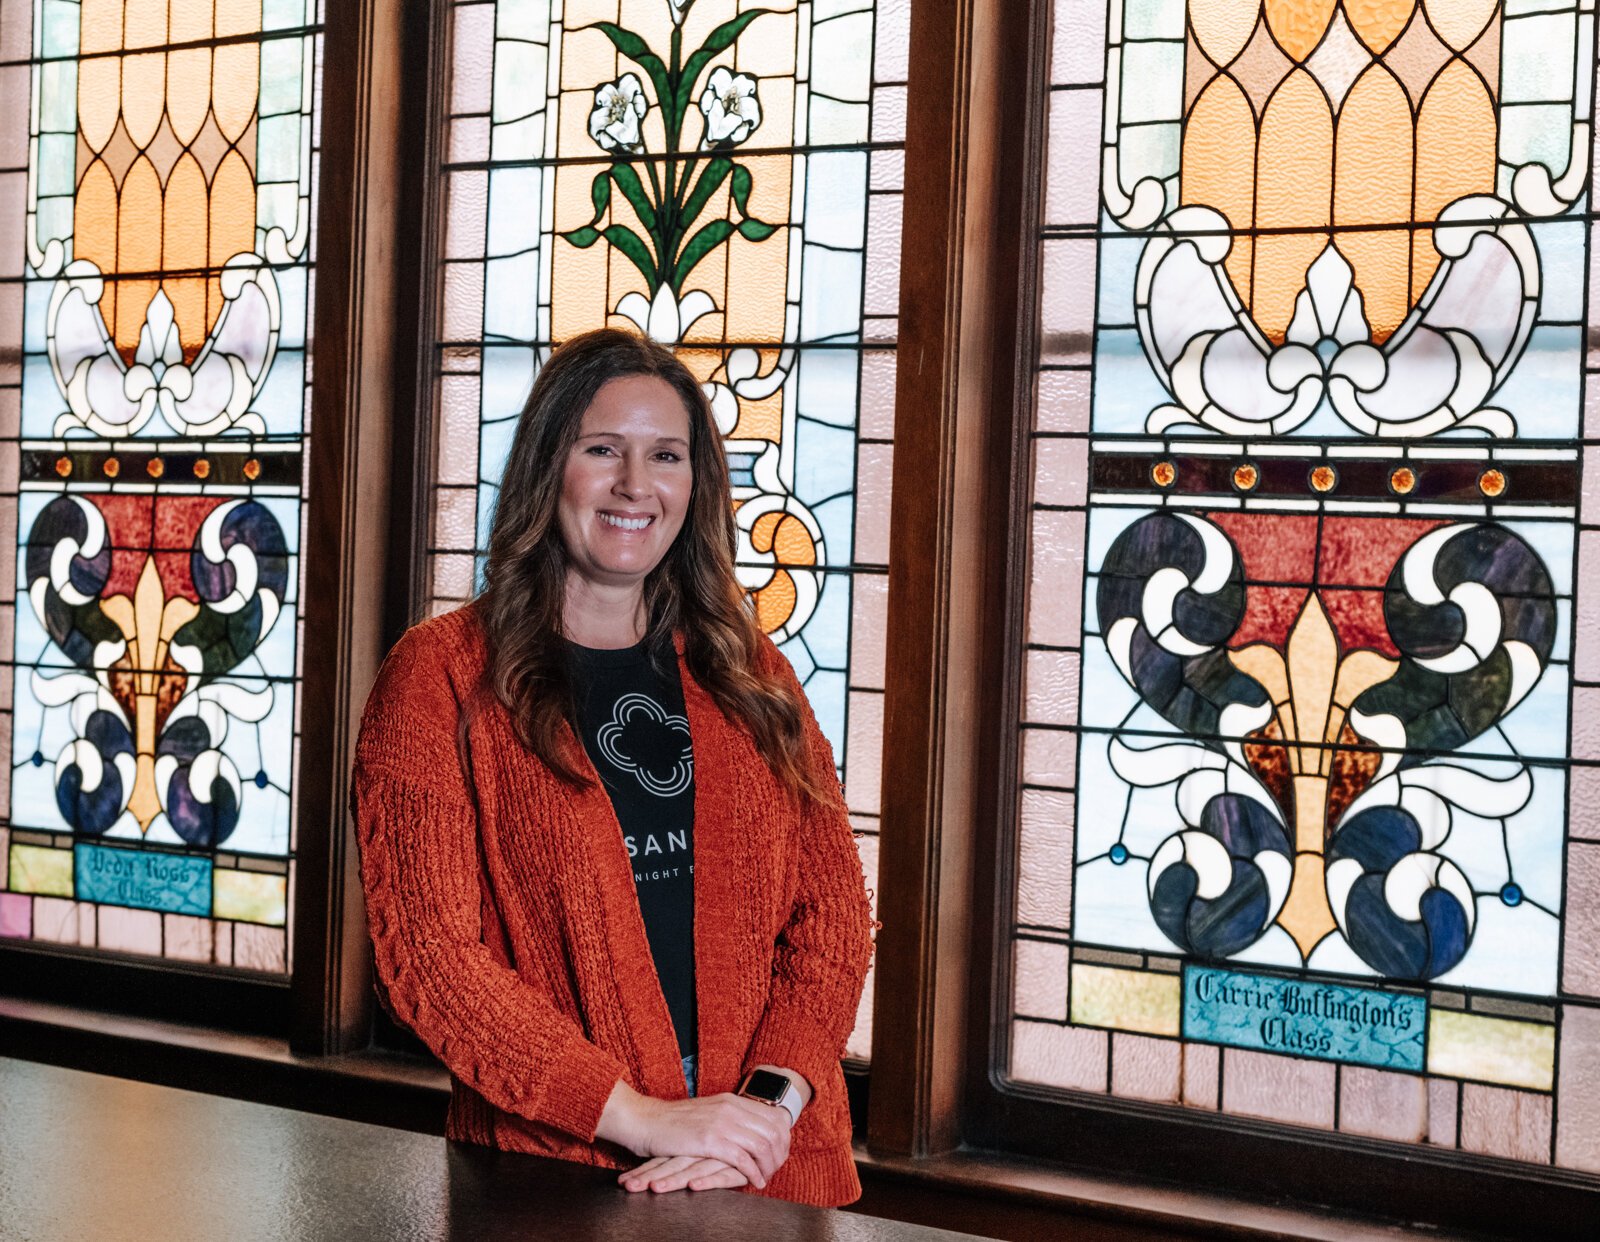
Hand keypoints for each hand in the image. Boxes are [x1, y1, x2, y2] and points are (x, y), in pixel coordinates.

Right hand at [595, 1083, 791, 1189]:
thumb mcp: (706, 1112)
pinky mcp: (710, 1141)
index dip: (781, 1137)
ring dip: (768, 1166)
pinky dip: (753, 1173)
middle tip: (777, 1169)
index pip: (771, 1116)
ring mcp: (721, 1123)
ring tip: (766, 1178)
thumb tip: (746, 1131)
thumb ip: (726, 1117)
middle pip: (772, 1131)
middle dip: (779, 1154)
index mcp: (731, 1100)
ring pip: (761, 1146)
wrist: (645, 1119)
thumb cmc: (672, 1121)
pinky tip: (755, 1182)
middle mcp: (730, 1108)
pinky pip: (742, 1159)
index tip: (780, 1152)